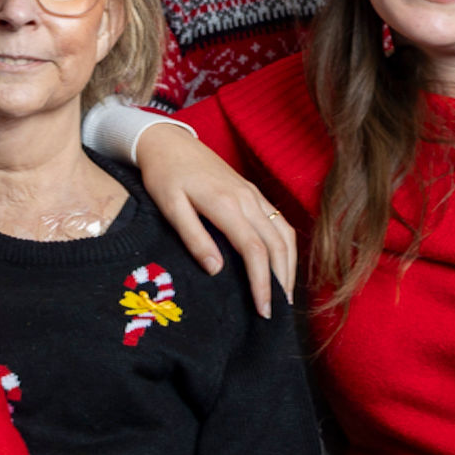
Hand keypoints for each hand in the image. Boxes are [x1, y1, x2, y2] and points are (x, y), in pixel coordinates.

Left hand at [134, 123, 295, 316]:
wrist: (169, 141)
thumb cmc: (164, 175)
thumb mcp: (170, 206)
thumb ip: (194, 237)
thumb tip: (216, 270)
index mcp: (226, 204)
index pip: (255, 251)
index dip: (263, 283)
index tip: (263, 309)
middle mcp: (247, 199)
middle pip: (278, 245)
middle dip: (282, 281)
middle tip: (278, 313)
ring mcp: (253, 194)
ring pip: (284, 233)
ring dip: (289, 265)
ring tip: (284, 295)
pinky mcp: (253, 192)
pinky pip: (279, 221)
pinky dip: (286, 246)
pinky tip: (283, 263)